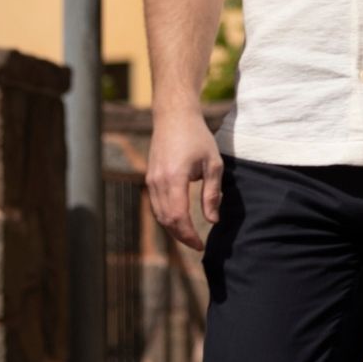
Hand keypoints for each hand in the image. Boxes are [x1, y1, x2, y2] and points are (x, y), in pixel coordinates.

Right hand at [146, 109, 222, 251]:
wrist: (174, 116)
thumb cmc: (197, 137)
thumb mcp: (213, 163)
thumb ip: (212, 194)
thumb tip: (213, 220)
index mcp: (174, 178)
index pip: (178, 217)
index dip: (189, 235)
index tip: (201, 245)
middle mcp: (158, 182)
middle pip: (166, 220)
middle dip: (181, 236)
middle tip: (197, 245)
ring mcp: (151, 180)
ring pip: (159, 214)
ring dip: (173, 229)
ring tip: (190, 236)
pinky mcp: (149, 178)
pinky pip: (156, 205)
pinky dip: (166, 217)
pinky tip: (179, 221)